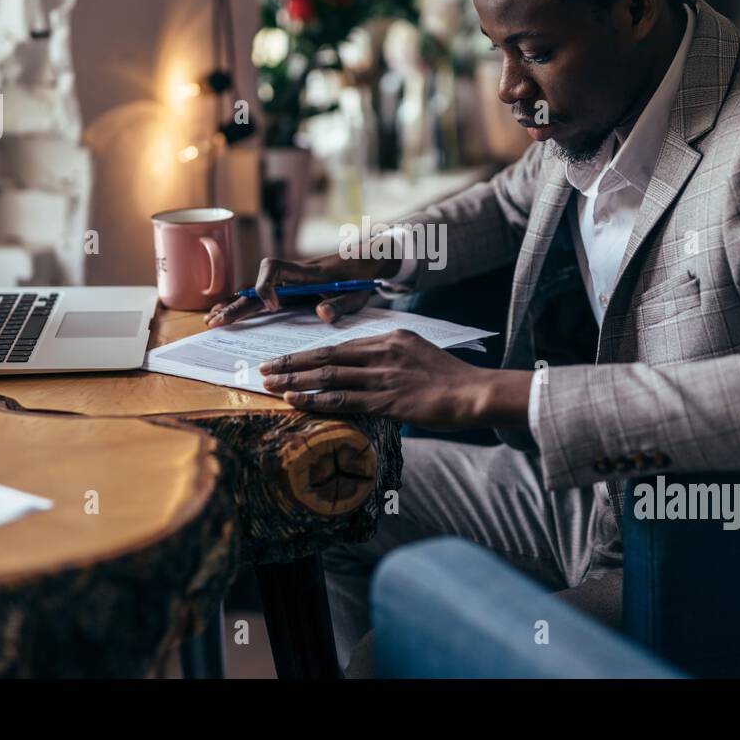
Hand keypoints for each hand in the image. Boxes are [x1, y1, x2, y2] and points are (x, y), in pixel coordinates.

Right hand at [205, 250, 398, 327]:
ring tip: (212, 319)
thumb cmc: (360, 279)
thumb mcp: (357, 295)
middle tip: (215, 321)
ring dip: (234, 304)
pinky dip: (244, 306)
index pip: (274, 269)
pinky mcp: (288, 292)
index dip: (267, 286)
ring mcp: (288, 284)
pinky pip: (261, 298)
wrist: (364, 263)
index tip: (274, 306)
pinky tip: (228, 314)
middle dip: (236, 303)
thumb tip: (321, 314)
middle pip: (256, 285)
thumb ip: (340, 305)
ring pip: (254, 291)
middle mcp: (291, 277)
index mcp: (306, 274)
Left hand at [259, 329, 532, 430]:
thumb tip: (363, 371)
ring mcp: (384, 376)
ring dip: (295, 381)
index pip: (340, 345)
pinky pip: (344, 400)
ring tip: (270, 385)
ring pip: (329, 376)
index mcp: (389, 338)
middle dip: (291, 363)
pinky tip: (295, 401)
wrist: (475, 392)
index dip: (309, 354)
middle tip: (264, 368)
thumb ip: (388, 358)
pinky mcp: (388, 400)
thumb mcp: (416, 354)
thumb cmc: (449, 379)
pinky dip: (316, 399)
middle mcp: (383, 352)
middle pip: (327, 356)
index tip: (286, 359)